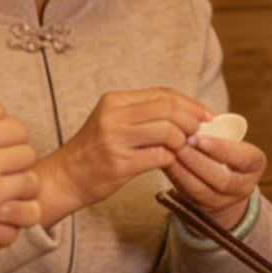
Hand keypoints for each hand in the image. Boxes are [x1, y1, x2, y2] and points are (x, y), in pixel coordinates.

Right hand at [37, 88, 207, 222]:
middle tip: (198, 134)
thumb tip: (187, 112)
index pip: (163, 94)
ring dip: (182, 142)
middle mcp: (114, 116)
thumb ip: (145, 113)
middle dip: (191, 122)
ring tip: (179, 149)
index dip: (190, 104)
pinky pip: (161, 157)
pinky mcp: (120, 164)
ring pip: (169, 132)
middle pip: (169, 109)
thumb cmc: (94, 151)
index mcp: (115, 101)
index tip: (207, 116)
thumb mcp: (114, 121)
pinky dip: (170, 159)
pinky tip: (166, 162)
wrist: (64, 177)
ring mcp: (116, 140)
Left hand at [167, 130, 268, 228]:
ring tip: (170, 150)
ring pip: (202, 189)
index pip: (243, 158)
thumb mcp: (229, 138)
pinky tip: (166, 161)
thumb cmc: (224, 147)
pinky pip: (188, 194)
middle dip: (197, 160)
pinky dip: (175, 176)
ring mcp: (225, 201)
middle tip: (179, 142)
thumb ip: (216, 130)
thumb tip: (191, 116)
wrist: (223, 178)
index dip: (220, 149)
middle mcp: (244, 187)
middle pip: (222, 179)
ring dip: (183, 169)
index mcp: (255, 164)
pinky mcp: (204, 208)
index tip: (199, 137)